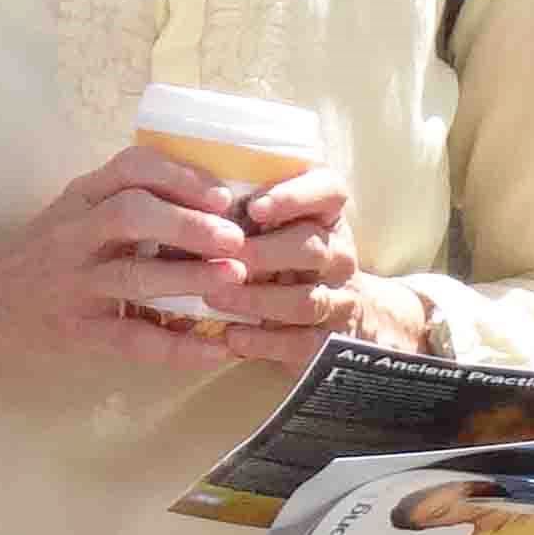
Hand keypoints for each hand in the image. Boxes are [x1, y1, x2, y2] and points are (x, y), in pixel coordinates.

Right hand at [0, 146, 257, 382]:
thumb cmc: (41, 253)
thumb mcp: (73, 212)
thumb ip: (124, 201)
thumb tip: (216, 205)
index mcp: (80, 198)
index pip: (129, 167)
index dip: (179, 175)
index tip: (220, 193)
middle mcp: (73, 234)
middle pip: (131, 214)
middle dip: (188, 223)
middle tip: (235, 239)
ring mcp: (72, 285)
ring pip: (132, 276)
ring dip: (189, 276)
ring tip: (233, 279)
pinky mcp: (75, 332)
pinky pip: (130, 340)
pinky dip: (177, 348)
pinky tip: (215, 351)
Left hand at [199, 167, 446, 370]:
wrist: (338, 315)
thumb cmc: (289, 256)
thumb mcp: (279, 225)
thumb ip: (249, 211)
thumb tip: (193, 200)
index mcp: (328, 215)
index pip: (329, 191)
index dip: (295, 197)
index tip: (256, 208)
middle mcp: (339, 254)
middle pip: (311, 249)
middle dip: (262, 254)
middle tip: (221, 258)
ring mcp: (339, 299)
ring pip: (304, 300)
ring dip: (255, 299)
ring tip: (214, 298)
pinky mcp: (330, 341)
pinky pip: (300, 343)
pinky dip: (263, 341)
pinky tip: (233, 336)